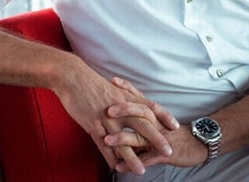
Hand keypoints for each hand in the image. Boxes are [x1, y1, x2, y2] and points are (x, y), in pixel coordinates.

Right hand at [52, 63, 177, 175]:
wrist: (73, 77)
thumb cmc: (92, 82)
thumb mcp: (113, 88)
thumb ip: (124, 97)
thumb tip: (132, 105)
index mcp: (127, 97)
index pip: (151, 107)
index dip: (164, 116)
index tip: (175, 126)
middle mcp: (120, 108)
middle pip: (143, 125)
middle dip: (157, 140)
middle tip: (168, 152)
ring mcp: (106, 117)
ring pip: (122, 140)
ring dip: (133, 157)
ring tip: (142, 171)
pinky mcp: (92, 124)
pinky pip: (102, 144)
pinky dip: (109, 157)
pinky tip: (115, 167)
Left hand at [105, 79, 208, 170]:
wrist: (199, 144)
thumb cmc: (176, 133)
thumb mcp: (160, 122)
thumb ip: (143, 120)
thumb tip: (125, 117)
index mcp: (155, 115)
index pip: (140, 97)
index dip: (128, 89)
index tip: (113, 80)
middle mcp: (157, 123)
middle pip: (141, 112)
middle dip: (124, 110)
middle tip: (108, 110)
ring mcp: (161, 138)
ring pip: (141, 136)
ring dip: (123, 138)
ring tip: (107, 140)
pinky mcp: (164, 154)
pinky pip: (146, 159)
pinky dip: (133, 163)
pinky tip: (119, 167)